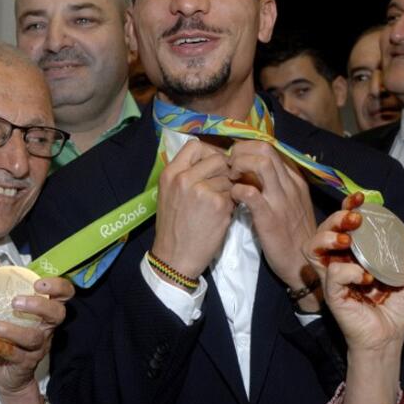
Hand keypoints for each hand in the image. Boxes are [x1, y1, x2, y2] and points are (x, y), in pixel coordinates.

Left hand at [0, 274, 73, 396]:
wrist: (9, 376)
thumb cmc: (8, 335)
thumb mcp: (4, 310)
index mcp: (46, 311)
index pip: (65, 295)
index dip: (58, 286)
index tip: (38, 283)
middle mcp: (47, 328)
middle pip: (57, 314)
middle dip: (39, 305)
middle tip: (15, 301)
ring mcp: (38, 347)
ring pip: (32, 337)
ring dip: (9, 329)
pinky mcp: (24, 364)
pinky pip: (11, 354)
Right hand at [151, 139, 234, 279]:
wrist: (175, 258)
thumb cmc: (173, 226)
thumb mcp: (168, 193)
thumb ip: (185, 174)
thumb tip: (210, 159)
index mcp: (170, 173)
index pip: (195, 145)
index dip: (208, 153)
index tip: (211, 166)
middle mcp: (185, 178)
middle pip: (217, 158)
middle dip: (224, 171)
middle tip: (220, 186)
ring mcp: (202, 191)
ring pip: (229, 177)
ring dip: (229, 188)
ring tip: (218, 204)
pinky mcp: (218, 205)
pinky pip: (234, 194)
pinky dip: (232, 203)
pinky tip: (221, 215)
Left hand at [228, 140, 315, 290]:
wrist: (304, 264)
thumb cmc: (294, 235)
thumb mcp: (291, 203)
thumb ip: (276, 185)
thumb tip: (251, 170)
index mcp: (294, 180)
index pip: (271, 148)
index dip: (248, 148)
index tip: (236, 160)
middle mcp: (290, 185)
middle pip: (265, 148)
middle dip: (241, 151)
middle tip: (229, 165)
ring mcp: (281, 200)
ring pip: (260, 163)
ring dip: (239, 164)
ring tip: (231, 177)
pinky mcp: (270, 218)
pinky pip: (250, 192)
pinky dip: (236, 189)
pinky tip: (232, 197)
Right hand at [310, 214, 403, 353]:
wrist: (388, 341)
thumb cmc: (393, 312)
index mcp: (354, 255)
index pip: (342, 225)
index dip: (347, 207)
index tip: (360, 198)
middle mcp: (339, 263)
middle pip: (323, 230)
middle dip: (336, 218)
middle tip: (356, 218)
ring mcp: (333, 279)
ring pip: (314, 248)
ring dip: (328, 237)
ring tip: (348, 239)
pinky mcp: (333, 295)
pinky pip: (332, 275)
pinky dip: (348, 271)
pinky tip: (365, 277)